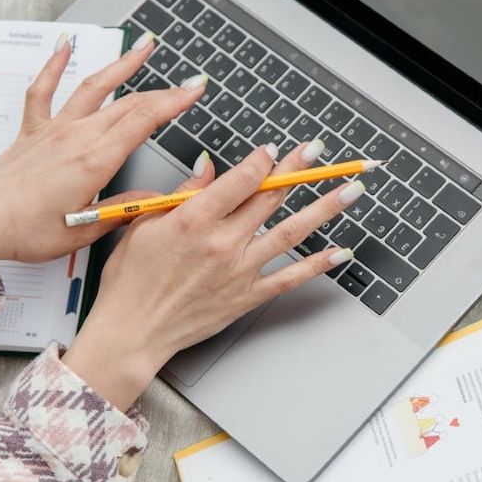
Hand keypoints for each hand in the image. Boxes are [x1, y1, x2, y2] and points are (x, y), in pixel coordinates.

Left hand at [0, 31, 209, 278]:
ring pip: (94, 88)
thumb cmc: (24, 231)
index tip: (195, 91)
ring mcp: (53, 129)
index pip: (144, 121)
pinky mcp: (32, 132)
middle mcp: (76, 137)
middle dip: (163, 91)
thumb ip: (126, 209)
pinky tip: (64, 45)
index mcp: (94, 160)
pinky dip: (54, 64)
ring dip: (121, 65)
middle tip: (190, 82)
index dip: (174, 102)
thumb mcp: (86, 230)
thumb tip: (159, 200)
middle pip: (128, 104)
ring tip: (144, 47)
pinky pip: (43, 91)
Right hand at [63, 140, 364, 411]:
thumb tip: (208, 168)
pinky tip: (340, 251)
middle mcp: (222, 242)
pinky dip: (318, 264)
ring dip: (324, 208)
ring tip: (350, 190)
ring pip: (291, 231)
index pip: (241, 179)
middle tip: (320, 151)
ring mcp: (239, 270)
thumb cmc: (131, 280)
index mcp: (194, 219)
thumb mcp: (145, 224)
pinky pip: (290, 278)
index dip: (263, 160)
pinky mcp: (247, 296)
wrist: (133, 332)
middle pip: (270, 197)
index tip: (274, 149)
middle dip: (299, 169)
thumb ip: (183, 193)